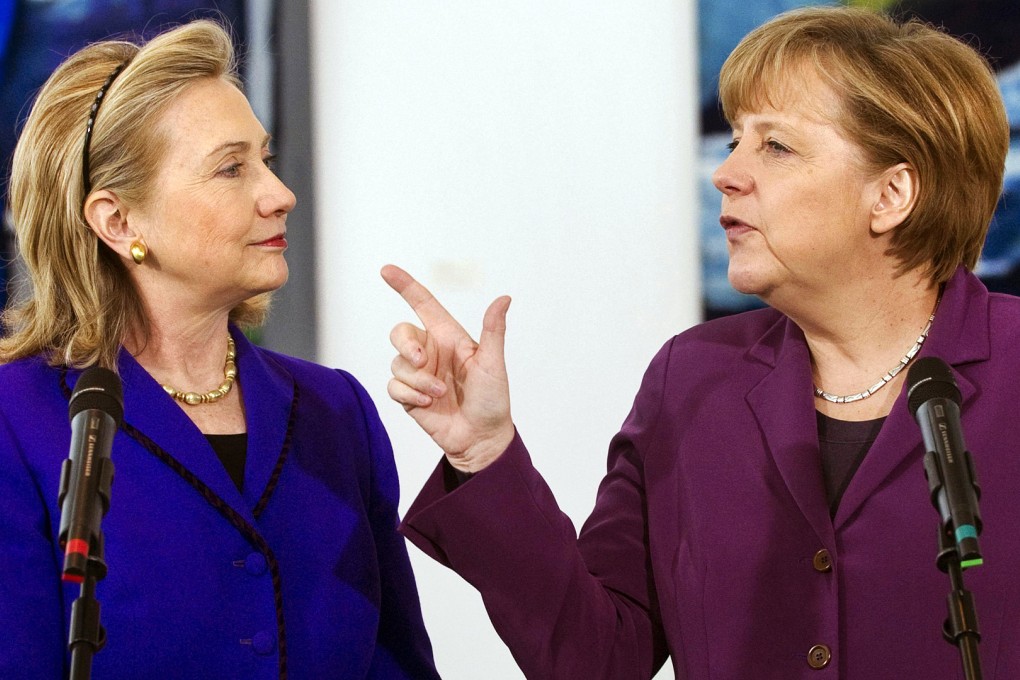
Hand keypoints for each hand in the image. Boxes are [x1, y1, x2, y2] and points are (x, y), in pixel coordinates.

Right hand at [381, 264, 514, 472]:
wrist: (481, 438)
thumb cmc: (492, 400)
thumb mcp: (493, 364)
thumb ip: (493, 331)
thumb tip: (505, 298)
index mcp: (449, 338)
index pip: (423, 304)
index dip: (405, 286)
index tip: (386, 270)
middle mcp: (431, 352)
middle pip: (400, 332)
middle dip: (406, 343)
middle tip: (421, 358)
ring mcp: (419, 374)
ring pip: (397, 363)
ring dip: (418, 380)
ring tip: (439, 394)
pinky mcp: (409, 395)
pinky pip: (393, 386)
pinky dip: (409, 395)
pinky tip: (428, 404)